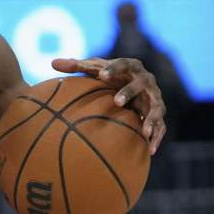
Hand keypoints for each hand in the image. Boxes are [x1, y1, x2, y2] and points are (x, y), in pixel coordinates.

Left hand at [52, 57, 166, 154]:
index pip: (124, 64)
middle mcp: (146, 80)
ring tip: (144, 132)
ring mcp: (154, 98)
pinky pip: (161, 127)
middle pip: (141, 84)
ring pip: (156, 107)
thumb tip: (52, 63)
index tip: (101, 75)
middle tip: (116, 102)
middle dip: (130, 92)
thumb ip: (76, 66)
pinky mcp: (158, 114)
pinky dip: (157, 138)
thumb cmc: (110, 76)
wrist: (133, 86)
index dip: (114, 69)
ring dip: (151, 118)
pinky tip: (150, 151)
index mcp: (131, 66)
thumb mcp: (95, 69)